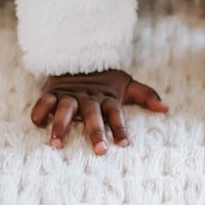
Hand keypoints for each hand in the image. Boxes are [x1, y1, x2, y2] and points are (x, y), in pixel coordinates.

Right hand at [30, 68, 168, 153]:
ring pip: (65, 110)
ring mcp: (70, 95)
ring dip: (61, 125)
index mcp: (107, 98)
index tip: (125, 145)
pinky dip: (40, 110)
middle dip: (96, 132)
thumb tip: (166, 108)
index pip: (116, 114)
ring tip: (57, 144)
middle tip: (99, 151)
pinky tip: (38, 122)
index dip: (121, 128)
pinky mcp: (53, 92)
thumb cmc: (104, 78)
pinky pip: (44, 101)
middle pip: (93, 115)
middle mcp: (89, 98)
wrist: (80, 53)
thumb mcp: (125, 84)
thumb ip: (145, 95)